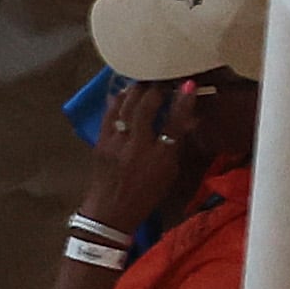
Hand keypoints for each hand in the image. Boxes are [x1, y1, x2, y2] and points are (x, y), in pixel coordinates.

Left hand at [82, 78, 212, 234]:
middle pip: (145, 110)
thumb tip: (188, 118)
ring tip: (144, 80)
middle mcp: (136, 148)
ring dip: (136, 91)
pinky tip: (123, 92)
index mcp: (159, 158)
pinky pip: (109, 116)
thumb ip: (176, 144)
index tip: (189, 84)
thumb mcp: (169, 172)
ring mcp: (115, 144)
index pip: (174, 124)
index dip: (183, 102)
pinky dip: (117, 101)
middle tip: (163, 77)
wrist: (111, 211)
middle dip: (155, 89)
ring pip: (125, 109)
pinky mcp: (100, 143)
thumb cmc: (146, 194)